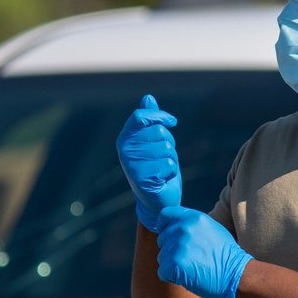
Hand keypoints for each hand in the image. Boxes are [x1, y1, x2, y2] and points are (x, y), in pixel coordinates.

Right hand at [115, 94, 181, 231]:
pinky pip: (169, 164)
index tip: (173, 121)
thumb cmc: (157, 168)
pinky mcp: (143, 179)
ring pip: (166, 148)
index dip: (159, 116)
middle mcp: (124, 150)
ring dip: (172, 158)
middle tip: (163, 158)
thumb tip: (148, 97)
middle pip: (159, 131)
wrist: (157, 200)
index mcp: (125, 138)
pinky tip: (164, 179)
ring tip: (162, 169)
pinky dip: (172, 172)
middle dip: (169, 143)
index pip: (140, 116)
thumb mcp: (154, 142)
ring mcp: (132, 165)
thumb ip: (150, 120)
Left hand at [156, 206, 253, 297]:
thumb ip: (192, 224)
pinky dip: (173, 277)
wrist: (235, 274)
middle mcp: (184, 228)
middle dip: (171, 249)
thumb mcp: (212, 228)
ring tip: (193, 266)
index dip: (164, 226)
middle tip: (191, 257)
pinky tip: (189, 275)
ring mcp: (178, 246)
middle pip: (162, 238)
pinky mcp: (174, 264)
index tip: (169, 234)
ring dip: (173, 264)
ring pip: (162, 256)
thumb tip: (174, 225)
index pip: (165, 215)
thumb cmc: (224, 254)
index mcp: (193, 217)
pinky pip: (163, 271)